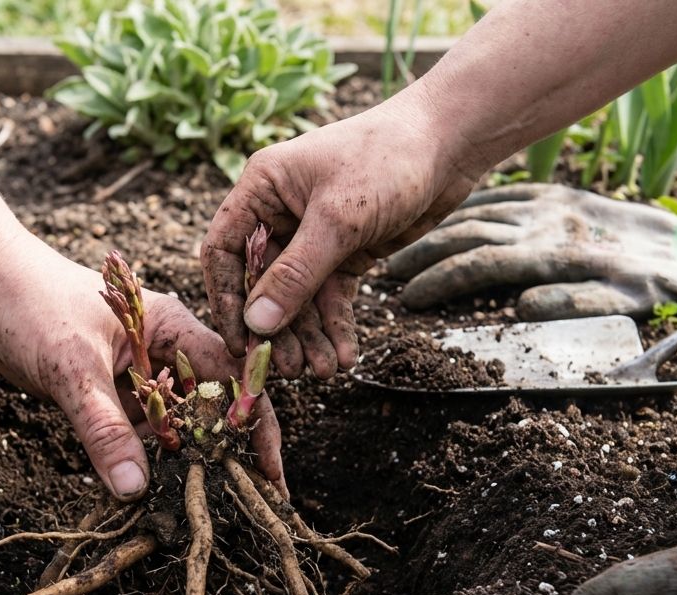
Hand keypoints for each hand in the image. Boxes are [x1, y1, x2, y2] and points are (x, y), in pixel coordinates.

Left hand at [0, 232, 282, 500]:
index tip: (269, 473)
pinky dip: (146, 459)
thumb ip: (104, 428)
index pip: (233, 378)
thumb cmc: (31, 303)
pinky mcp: (111, 393)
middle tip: (248, 505)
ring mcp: (138, 375)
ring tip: (206, 509)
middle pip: (211, 407)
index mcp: (175, 328)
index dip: (256, 425)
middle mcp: (166, 351)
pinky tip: (151, 491)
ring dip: (186, 462)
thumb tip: (134, 488)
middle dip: (227, 453)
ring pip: (175, 425)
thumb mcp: (72, 370)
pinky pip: (139, 432)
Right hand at [200, 93, 476, 377]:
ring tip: (323, 370)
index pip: (225, 252)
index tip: (239, 343)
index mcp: (262, 189)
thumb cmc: (387, 158)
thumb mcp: (338, 220)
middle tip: (289, 369)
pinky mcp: (347, 250)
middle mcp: (281, 213)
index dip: (226, 300)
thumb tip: (257, 323)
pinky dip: (336, 325)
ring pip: (300, 296)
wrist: (451, 142)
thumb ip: (296, 274)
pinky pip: (332, 295)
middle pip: (263, 283)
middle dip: (277, 328)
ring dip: (309, 335)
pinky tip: (345, 355)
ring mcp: (314, 234)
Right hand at [386, 184, 676, 319]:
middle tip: (387, 276)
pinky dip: (472, 205)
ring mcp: (553, 208)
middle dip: (424, 255)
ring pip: (481, 213)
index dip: (439, 282)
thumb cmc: (665, 293)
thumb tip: (524, 305)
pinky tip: (448, 215)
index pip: (483, 265)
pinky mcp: (562, 198)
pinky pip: (507, 195)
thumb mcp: (629, 309)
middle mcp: (550, 226)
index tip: (406, 300)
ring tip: (404, 249)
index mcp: (560, 255)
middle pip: (471, 236)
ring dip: (438, 231)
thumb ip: (577, 308)